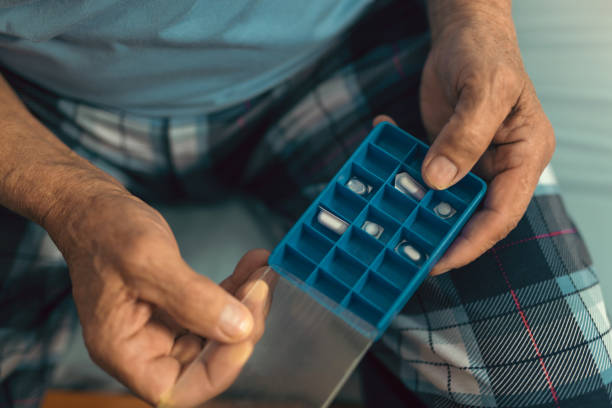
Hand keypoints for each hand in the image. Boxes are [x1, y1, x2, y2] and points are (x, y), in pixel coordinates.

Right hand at [52, 191, 271, 404]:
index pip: (176, 388)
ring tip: (261, 271)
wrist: (93, 206)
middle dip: (241, 327)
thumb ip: (192, 298)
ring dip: (245, 304)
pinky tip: (252, 264)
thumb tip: (239, 329)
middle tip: (260, 287)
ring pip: (216, 333)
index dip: (217, 370)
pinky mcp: (176, 307)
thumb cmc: (104, 230)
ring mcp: (161, 327)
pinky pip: (214, 308)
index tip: (246, 332)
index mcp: (122, 349)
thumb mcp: (147, 261)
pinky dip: (236, 288)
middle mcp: (142, 346)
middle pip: (204, 361)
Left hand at [375, 4, 554, 274]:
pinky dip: (400, 168)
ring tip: (387, 219)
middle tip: (406, 251)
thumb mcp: (481, 91)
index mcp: (523, 156)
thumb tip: (437, 182)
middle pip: (473, 214)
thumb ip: (464, 137)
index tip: (440, 260)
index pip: (502, 213)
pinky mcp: (446, 154)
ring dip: (417, 208)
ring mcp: (472, 161)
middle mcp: (500, 165)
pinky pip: (423, 173)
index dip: (472, 242)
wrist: (464, 34)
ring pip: (445, 199)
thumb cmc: (484, 54)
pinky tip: (380, 153)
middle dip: (441, 235)